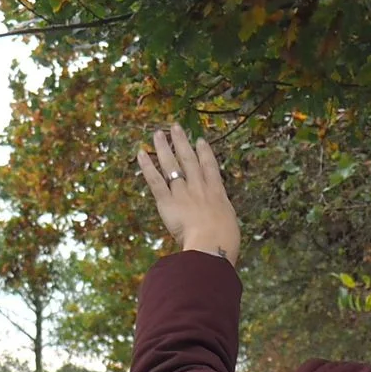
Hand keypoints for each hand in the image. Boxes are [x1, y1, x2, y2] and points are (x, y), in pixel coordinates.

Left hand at [135, 125, 241, 266]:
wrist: (213, 244)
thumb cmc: (225, 240)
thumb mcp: (229, 226)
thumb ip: (221, 219)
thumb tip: (222, 224)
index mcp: (216, 193)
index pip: (210, 167)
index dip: (204, 152)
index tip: (200, 140)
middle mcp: (199, 188)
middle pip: (189, 159)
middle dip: (182, 142)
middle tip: (176, 127)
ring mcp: (183, 193)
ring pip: (171, 165)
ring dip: (163, 148)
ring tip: (157, 133)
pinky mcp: (167, 202)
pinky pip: (155, 181)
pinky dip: (147, 167)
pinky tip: (141, 154)